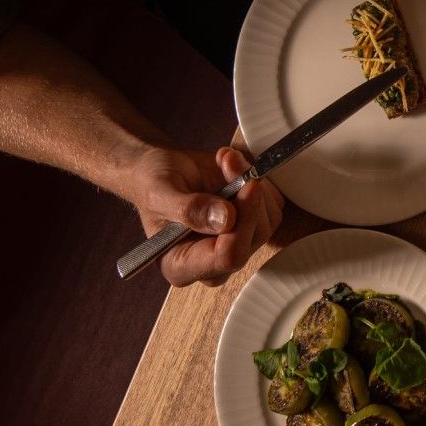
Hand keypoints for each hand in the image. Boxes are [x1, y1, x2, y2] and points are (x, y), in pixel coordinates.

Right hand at [126, 145, 283, 285]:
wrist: (162, 170)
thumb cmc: (152, 185)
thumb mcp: (160, 193)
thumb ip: (188, 209)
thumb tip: (226, 220)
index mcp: (182, 266)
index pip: (227, 258)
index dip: (241, 224)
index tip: (244, 187)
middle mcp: (213, 262)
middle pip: (253, 239)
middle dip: (248, 197)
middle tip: (229, 162)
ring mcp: (235, 243)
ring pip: (268, 221)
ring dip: (252, 183)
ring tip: (226, 159)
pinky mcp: (252, 223)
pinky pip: (272, 205)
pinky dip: (259, 180)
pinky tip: (233, 166)